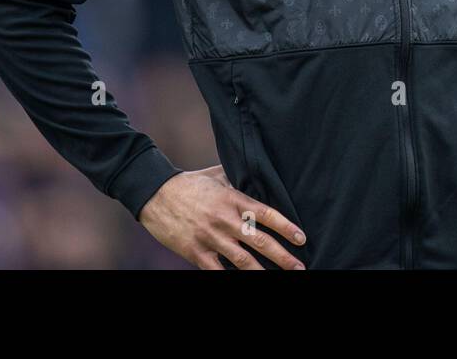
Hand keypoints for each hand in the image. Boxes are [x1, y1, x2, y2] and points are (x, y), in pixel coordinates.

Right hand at [138, 164, 307, 268]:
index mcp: (233, 199)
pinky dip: (230, 278)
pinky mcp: (195, 252)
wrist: (155, 193)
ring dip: (262, 272)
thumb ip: (239, 178)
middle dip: (282, 256)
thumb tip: (259, 177)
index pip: (266, 214)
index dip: (286, 227)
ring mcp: (210, 237)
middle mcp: (225, 219)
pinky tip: (244, 283)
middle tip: (299, 267)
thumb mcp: (217, 175)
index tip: (301, 238)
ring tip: (279, 280)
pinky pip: (217, 271)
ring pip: (242, 260)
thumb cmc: (190, 183)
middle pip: (259, 241)